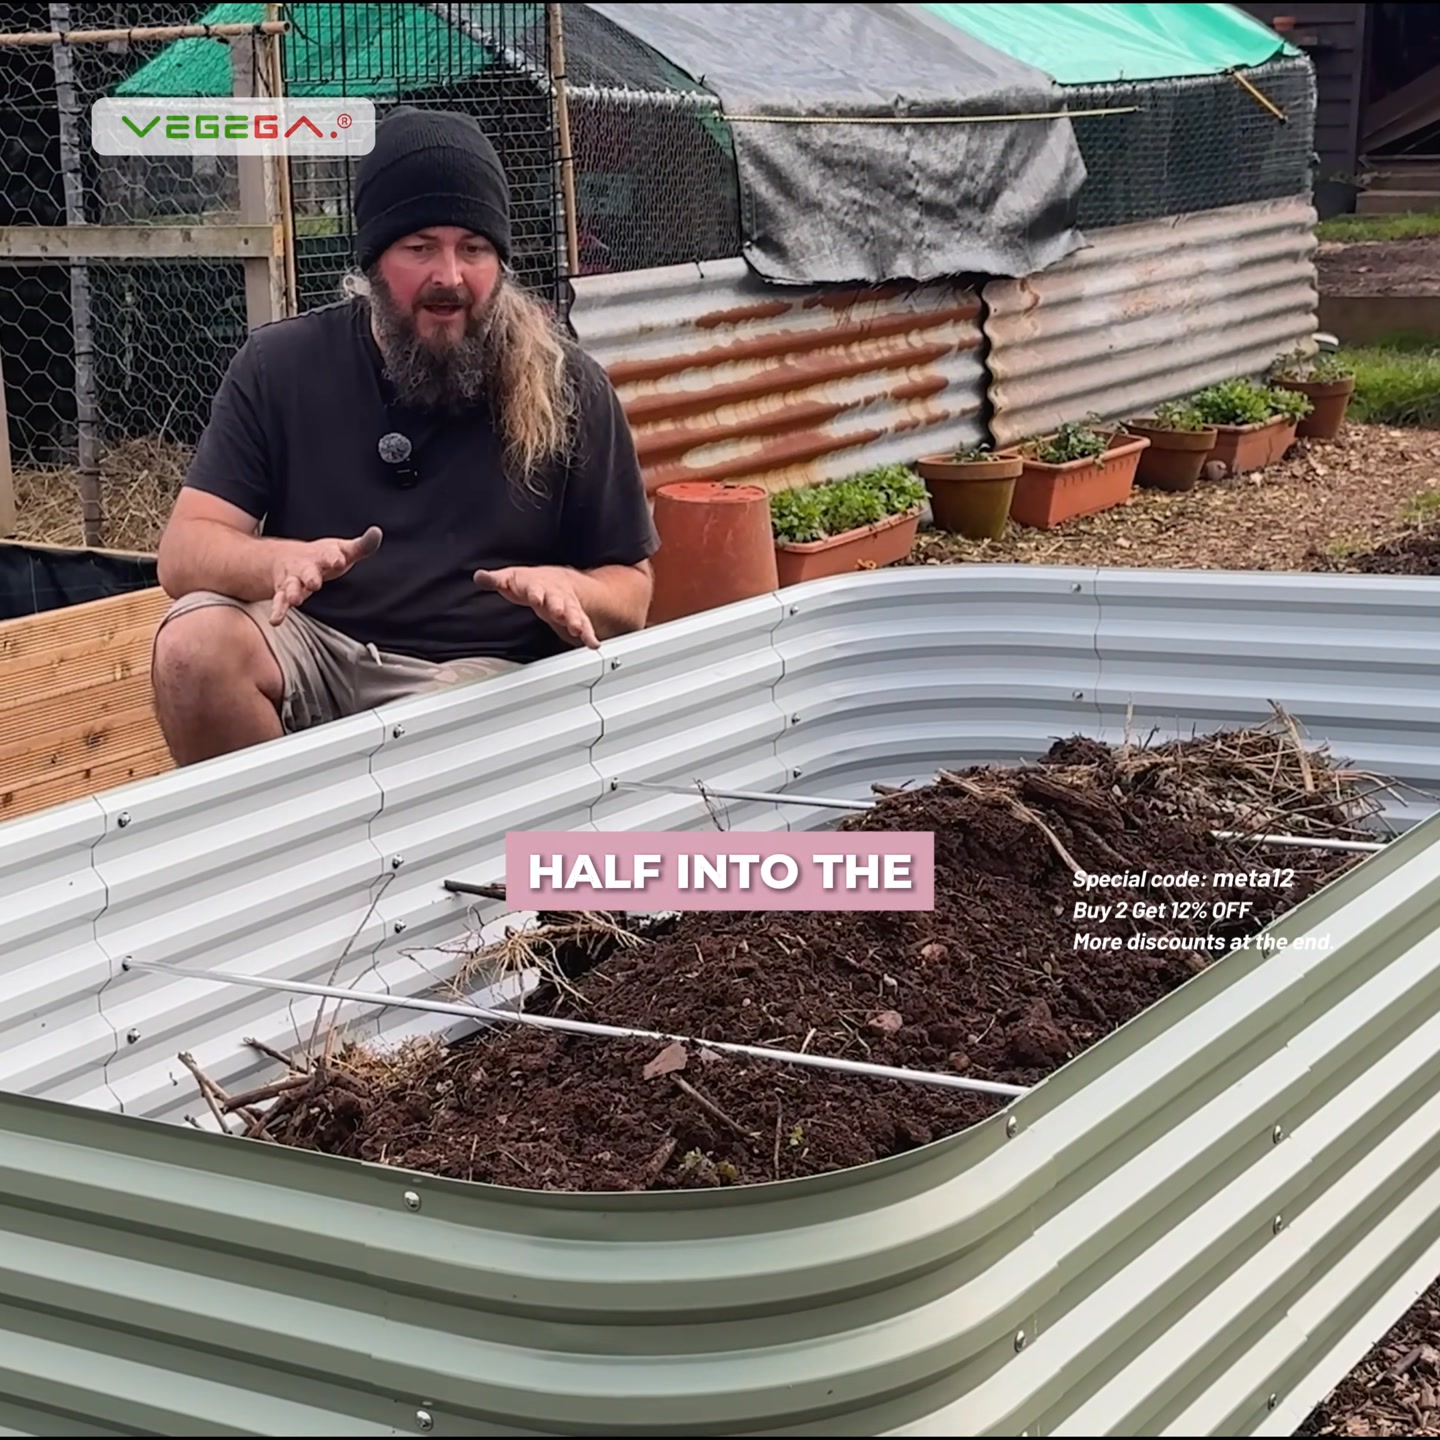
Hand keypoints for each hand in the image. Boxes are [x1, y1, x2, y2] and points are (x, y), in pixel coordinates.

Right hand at [269, 526, 382, 624]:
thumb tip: (377, 532)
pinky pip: (279, 601)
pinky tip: (276, 620)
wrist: (287, 557)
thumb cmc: (323, 556)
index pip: (329, 554)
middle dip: (310, 576)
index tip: (339, 560)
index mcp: (322, 555)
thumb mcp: (342, 549)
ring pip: (290, 586)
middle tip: (314, 582)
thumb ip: (362, 545)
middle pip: (307, 571)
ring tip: (294, 600)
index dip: (334, 557)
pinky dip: (278, 610)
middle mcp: (305, 566)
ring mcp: (292, 579)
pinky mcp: (283, 592)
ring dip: (292, 593)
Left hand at [473, 564, 598, 648]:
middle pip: (558, 601)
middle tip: (561, 614)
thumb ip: (495, 579)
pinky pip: (584, 626)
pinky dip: (589, 635)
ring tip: (579, 631)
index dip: (536, 593)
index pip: (536, 589)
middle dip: (560, 608)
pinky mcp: (576, 617)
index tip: (537, 597)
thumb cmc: (532, 582)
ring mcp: (568, 607)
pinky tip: (592, 644)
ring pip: (574, 614)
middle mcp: (556, 596)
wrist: (557, 580)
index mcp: (538, 585)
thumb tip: (479, 576)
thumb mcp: (511, 577)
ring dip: (577, 622)